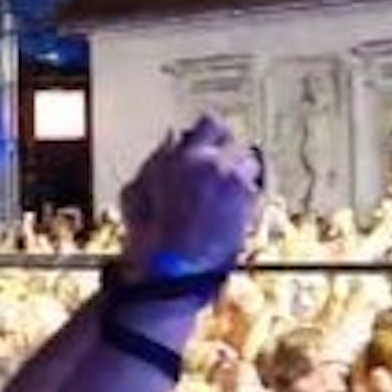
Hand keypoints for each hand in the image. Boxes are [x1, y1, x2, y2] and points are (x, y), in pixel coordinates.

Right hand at [120, 116, 260, 279]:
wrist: (170, 267)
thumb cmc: (147, 234)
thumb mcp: (135, 189)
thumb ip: (156, 158)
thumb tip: (170, 139)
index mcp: (183, 156)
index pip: (211, 124)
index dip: (210, 133)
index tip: (209, 142)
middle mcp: (213, 165)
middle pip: (235, 142)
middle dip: (227, 153)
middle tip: (220, 167)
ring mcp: (234, 185)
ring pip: (250, 164)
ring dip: (241, 172)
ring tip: (228, 188)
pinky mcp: (248, 206)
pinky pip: (255, 190)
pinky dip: (247, 195)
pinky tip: (233, 208)